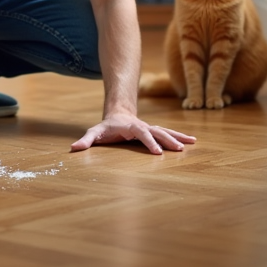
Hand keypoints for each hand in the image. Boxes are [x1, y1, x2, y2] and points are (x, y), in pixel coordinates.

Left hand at [70, 114, 195, 154]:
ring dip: (178, 137)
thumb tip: (73, 148)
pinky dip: (179, 136)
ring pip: (166, 131)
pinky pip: (168, 133)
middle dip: (168, 140)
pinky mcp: (155, 131)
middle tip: (179, 149)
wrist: (118, 114)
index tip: (157, 152)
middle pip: (157, 131)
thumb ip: (85, 140)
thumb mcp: (95, 132)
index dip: (148, 142)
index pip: (141, 133)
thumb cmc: (106, 127)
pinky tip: (191, 142)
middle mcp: (143, 126)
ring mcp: (150, 128)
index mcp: (130, 127)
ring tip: (192, 142)